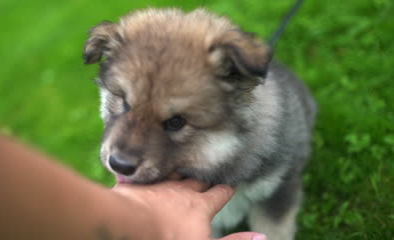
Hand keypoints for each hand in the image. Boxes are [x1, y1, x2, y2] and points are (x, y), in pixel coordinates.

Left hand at [112, 179, 266, 239]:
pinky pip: (148, 174)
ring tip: (183, 164)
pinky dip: (152, 172)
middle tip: (210, 170)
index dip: (226, 189)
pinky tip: (148, 169)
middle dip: (206, 176)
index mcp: (200, 207)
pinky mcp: (138, 186)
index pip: (220, 194)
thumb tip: (263, 237)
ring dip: (180, 170)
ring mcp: (159, 186)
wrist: (131, 225)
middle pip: (198, 180)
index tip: (231, 183)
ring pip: (174, 173)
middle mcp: (182, 191)